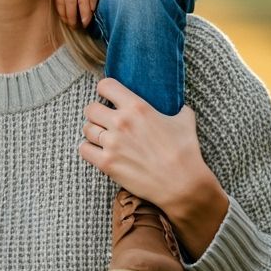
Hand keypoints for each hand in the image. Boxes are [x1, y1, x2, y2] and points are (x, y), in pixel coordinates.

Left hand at [55, 0, 106, 27]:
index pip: (58, 1)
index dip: (62, 14)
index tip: (66, 21)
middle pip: (68, 5)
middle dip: (70, 19)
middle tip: (74, 26)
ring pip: (80, 4)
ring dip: (81, 17)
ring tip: (84, 25)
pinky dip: (91, 8)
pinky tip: (92, 15)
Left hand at [78, 78, 227, 258]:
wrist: (182, 183)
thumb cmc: (185, 151)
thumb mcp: (185, 120)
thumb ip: (178, 109)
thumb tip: (180, 107)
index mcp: (137, 107)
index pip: (106, 86)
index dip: (105, 90)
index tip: (108, 97)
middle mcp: (121, 122)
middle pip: (91, 108)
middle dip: (96, 113)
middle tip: (105, 120)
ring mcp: (112, 143)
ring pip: (87, 129)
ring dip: (94, 132)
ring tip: (103, 137)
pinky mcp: (107, 164)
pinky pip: (84, 149)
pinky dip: (89, 149)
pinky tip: (99, 151)